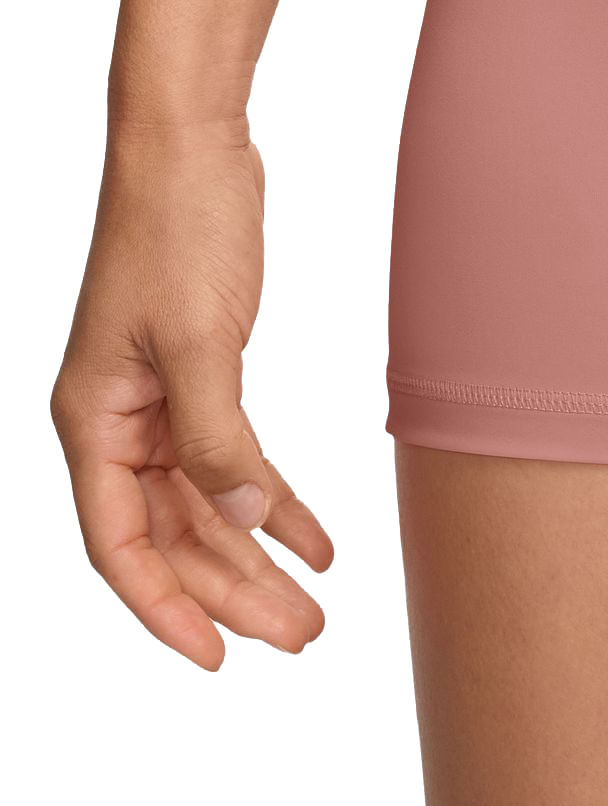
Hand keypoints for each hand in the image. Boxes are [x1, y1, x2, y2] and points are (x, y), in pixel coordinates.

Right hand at [51, 123, 332, 668]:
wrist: (194, 147)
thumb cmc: (178, 227)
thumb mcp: (199, 338)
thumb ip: (219, 436)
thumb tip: (241, 522)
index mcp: (93, 421)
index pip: (121, 545)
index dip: (165, 609)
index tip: (218, 658)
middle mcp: (116, 422)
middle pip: (173, 537)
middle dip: (233, 593)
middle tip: (303, 638)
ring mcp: (158, 402)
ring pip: (206, 507)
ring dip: (257, 558)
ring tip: (316, 607)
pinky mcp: (201, 378)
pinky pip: (235, 462)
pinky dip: (274, 501)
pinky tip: (316, 539)